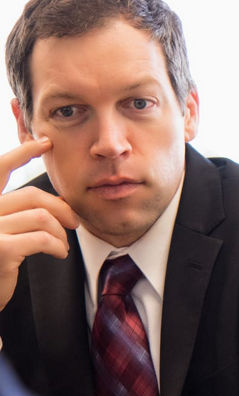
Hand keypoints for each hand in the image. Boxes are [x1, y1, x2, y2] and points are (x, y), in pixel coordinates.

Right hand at [0, 138, 78, 309]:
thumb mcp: (6, 233)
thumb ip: (21, 214)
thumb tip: (58, 202)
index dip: (22, 153)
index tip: (45, 142)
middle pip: (32, 196)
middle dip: (61, 208)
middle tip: (74, 223)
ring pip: (41, 216)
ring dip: (61, 232)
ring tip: (63, 245)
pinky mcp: (0, 249)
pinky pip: (42, 238)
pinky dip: (58, 246)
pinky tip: (59, 253)